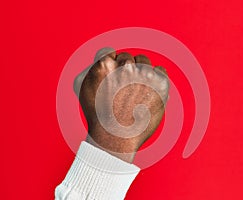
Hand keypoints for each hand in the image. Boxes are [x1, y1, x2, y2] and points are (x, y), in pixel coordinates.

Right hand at [75, 48, 168, 162]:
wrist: (116, 138)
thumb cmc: (98, 115)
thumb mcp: (82, 87)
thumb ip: (91, 66)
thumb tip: (106, 56)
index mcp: (105, 65)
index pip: (109, 52)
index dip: (110, 67)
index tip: (111, 80)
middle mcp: (126, 67)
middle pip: (127, 57)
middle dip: (124, 71)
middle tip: (122, 91)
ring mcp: (145, 75)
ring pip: (143, 60)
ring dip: (140, 72)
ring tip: (135, 93)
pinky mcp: (160, 83)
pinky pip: (160, 70)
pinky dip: (156, 80)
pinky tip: (148, 93)